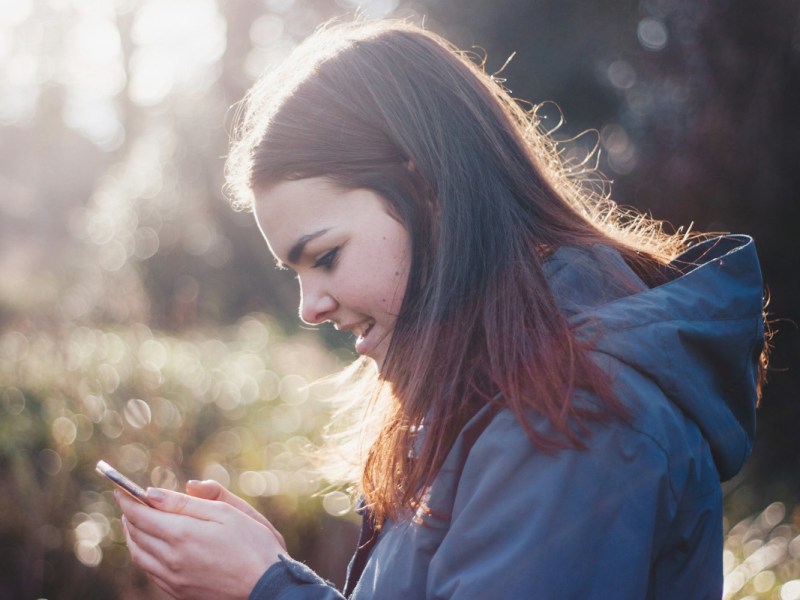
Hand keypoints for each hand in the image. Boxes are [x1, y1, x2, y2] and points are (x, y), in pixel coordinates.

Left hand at [116, 486, 284, 599]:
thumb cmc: (253, 543)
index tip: (120, 487)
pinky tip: (152, 545)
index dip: (127, 499)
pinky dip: (143, 554)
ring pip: (139, 554)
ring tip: (136, 520)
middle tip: (128, 500)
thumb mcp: (226, 512)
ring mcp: (173, 579)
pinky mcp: (178, 593)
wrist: (268, 586)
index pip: (140, 514)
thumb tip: (153, 493)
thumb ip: (189, 502)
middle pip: (135, 534)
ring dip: (132, 535)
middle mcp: (171, 559)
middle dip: (129, 514)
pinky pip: (150, 571)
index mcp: (182, 534)